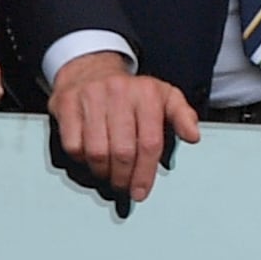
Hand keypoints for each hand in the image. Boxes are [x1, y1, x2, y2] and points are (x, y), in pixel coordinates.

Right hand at [48, 51, 198, 202]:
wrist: (91, 68)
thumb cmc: (131, 91)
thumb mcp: (163, 96)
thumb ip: (182, 115)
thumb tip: (193, 136)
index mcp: (147, 93)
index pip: (150, 143)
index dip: (145, 173)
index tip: (141, 191)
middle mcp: (119, 92)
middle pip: (123, 152)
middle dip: (124, 178)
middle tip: (124, 185)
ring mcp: (91, 96)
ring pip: (97, 152)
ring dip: (103, 172)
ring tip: (108, 173)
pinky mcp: (67, 103)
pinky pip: (74, 145)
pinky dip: (82, 159)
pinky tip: (90, 156)